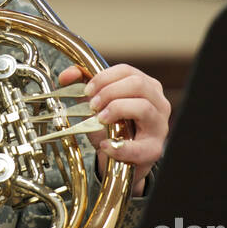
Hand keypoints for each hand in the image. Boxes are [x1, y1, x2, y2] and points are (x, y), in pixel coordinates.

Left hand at [57, 63, 169, 195]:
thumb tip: (67, 74)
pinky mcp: (154, 149)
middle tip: (92, 105)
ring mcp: (159, 125)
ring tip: (100, 120)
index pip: (127, 71)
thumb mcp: (97, 103)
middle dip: (109, 92)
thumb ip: (83, 86)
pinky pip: (140, 147)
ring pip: (143, 107)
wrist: (117, 157)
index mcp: (146, 86)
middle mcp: (157, 102)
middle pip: (137, 84)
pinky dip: (119, 146)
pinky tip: (105, 145)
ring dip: (116, 110)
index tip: (87, 90)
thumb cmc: (112, 127)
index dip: (103, 77)